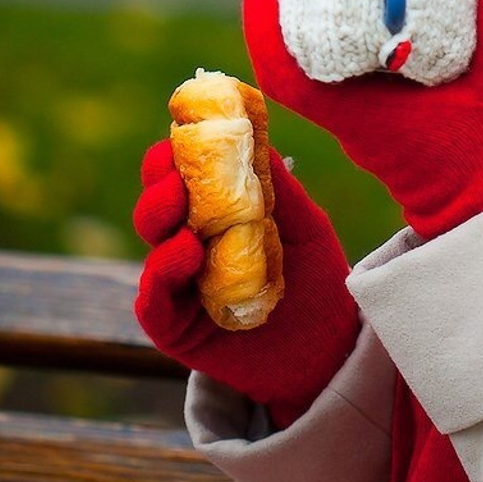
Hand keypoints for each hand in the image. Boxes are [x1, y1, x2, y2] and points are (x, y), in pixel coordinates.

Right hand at [133, 138, 359, 427]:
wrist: (330, 350)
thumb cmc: (317, 281)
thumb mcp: (305, 227)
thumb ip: (280, 190)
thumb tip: (259, 139)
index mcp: (216, 215)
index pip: (182, 178)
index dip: (175, 154)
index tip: (183, 131)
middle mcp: (190, 245)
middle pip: (157, 208)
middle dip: (160, 185)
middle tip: (175, 173)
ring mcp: (180, 288)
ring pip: (152, 248)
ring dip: (160, 223)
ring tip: (185, 217)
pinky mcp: (176, 330)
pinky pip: (152, 303)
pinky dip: (161, 276)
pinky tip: (184, 255)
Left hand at [242, 0, 482, 238]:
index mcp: (358, 113)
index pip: (284, 68)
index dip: (261, 14)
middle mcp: (345, 115)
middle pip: (283, 58)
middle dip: (275, 1)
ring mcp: (353, 117)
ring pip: (302, 63)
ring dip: (296, 16)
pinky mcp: (367, 115)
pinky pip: (327, 70)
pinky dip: (324, 34)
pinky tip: (347, 0)